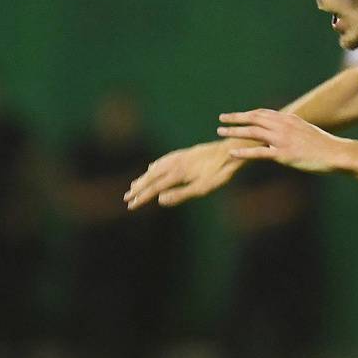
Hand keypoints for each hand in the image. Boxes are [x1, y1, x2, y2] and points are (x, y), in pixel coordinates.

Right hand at [125, 141, 242, 208]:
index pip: (154, 188)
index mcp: (176, 173)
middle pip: (151, 177)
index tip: (131, 206)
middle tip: (126, 197)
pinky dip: (154, 166)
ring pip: (156, 168)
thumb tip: (159, 200)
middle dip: (138, 188)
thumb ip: (180, 194)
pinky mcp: (185, 154)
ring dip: (144, 177)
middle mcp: (174, 163)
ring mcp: (178, 157)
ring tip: (135, 184)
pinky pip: (163, 160)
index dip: (141, 197)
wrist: (230, 151)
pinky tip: (153, 166)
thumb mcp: (202, 187)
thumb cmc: (219, 172)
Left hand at [215, 110, 350, 173]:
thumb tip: (287, 127)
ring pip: (252, 132)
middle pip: (254, 118)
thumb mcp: (308, 130)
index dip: (248, 113)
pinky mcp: (283, 154)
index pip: (263, 113)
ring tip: (220, 132)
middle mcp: (283, 125)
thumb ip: (294, 127)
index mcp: (289, 119)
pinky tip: (231, 152)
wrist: (336, 153)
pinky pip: (258, 152)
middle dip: (236, 117)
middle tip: (222, 118)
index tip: (237, 115)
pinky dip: (243, 152)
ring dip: (234, 131)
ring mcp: (282, 139)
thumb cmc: (324, 145)